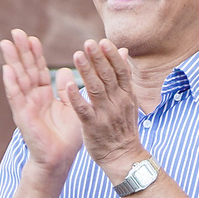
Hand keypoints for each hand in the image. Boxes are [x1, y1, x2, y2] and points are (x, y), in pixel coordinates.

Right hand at [0, 29, 82, 172]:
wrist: (60, 158)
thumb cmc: (67, 136)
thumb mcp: (72, 107)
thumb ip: (67, 89)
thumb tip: (66, 70)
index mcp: (45, 95)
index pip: (39, 69)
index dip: (35, 54)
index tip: (33, 38)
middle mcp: (33, 98)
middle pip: (26, 69)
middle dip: (21, 51)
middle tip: (16, 32)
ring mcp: (26, 105)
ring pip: (18, 78)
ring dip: (12, 60)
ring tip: (6, 43)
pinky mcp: (22, 116)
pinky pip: (16, 97)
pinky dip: (12, 83)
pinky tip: (7, 69)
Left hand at [62, 39, 144, 175]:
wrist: (122, 156)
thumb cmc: (123, 127)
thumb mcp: (129, 100)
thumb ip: (124, 76)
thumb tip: (123, 51)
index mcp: (126, 95)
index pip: (121, 71)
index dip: (112, 56)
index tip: (103, 41)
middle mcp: (117, 102)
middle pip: (108, 76)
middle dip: (98, 58)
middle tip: (88, 42)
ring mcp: (105, 114)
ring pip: (96, 89)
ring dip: (87, 71)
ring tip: (77, 55)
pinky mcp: (93, 126)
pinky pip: (84, 109)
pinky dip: (77, 97)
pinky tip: (69, 85)